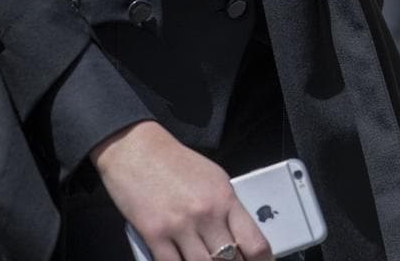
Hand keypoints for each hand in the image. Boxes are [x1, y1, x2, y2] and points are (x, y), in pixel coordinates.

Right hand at [91, 121, 272, 260]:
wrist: (137, 150)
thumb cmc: (176, 163)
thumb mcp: (215, 179)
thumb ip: (229, 209)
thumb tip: (241, 237)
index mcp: (226, 199)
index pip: (254, 242)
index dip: (262, 260)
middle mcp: (206, 214)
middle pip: (230, 260)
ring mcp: (179, 226)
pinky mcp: (153, 235)